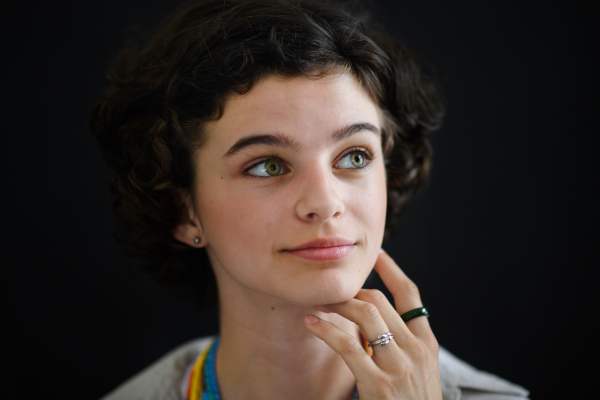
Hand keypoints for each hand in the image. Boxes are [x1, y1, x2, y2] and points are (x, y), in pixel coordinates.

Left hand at [304, 250, 441, 399]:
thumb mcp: (417, 371)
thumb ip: (401, 345)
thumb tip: (371, 321)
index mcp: (427, 343)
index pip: (411, 293)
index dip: (392, 270)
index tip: (376, 254)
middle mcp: (416, 349)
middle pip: (379, 300)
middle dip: (351, 290)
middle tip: (329, 290)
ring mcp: (399, 366)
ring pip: (365, 314)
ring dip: (337, 303)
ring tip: (317, 303)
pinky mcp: (379, 384)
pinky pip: (348, 345)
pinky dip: (326, 330)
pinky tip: (312, 324)